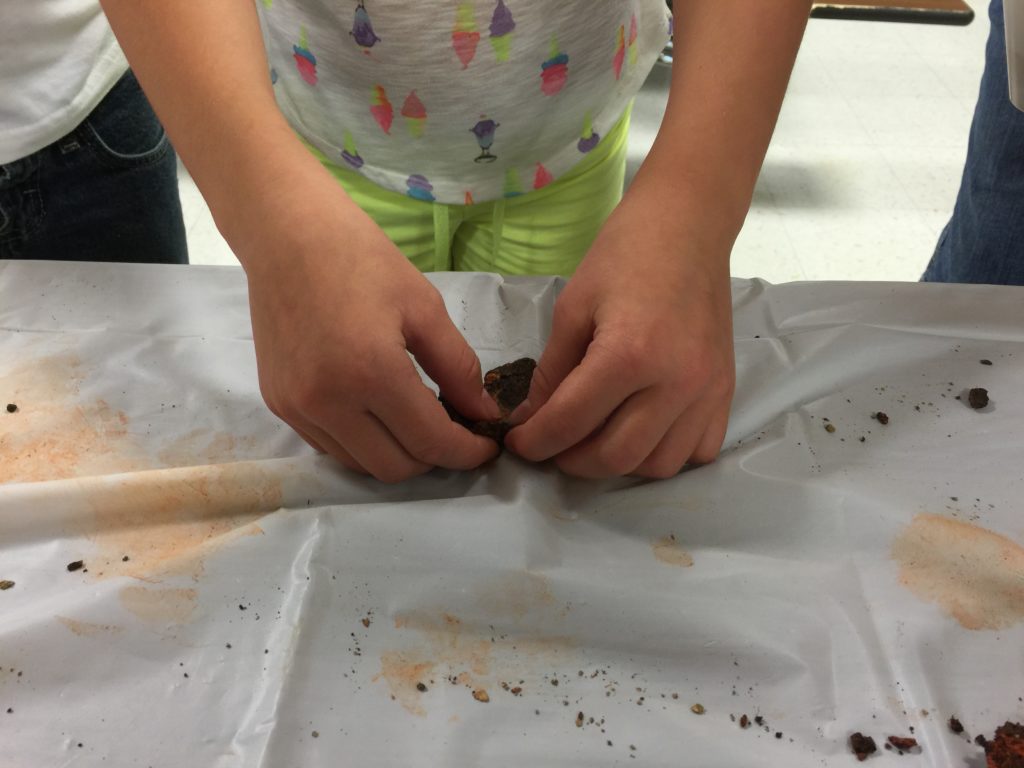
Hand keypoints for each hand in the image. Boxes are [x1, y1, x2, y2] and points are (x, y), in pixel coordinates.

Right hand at [237, 170, 499, 482]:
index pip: (430, 442)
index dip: (467, 453)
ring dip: (397, 454)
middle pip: (395, 468)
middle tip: (455, 431)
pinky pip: (330, 446)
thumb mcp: (424, 308)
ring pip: (361, 465)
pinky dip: (362, 442)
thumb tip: (482, 413)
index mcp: (370, 374)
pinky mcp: (278, 404)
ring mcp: (297, 407)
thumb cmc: (361, 259)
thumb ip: (458, 369)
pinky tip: (378, 412)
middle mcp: (327, 402)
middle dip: (434, 458)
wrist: (286, 233)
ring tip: (418, 420)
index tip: (487, 445)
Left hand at [505, 192, 734, 478]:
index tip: (519, 443)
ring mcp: (707, 390)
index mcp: (629, 355)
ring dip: (618, 464)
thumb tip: (531, 418)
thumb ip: (552, 372)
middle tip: (552, 446)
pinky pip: (698, 451)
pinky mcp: (725, 390)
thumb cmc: (624, 255)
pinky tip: (641, 432)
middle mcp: (675, 382)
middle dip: (572, 460)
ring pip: (658, 464)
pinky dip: (664, 454)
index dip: (536, 441)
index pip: (571, 422)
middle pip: (616, 456)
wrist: (688, 226)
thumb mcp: (572, 308)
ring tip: (594, 439)